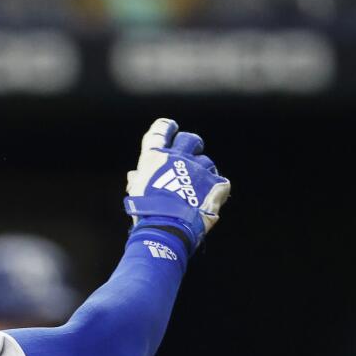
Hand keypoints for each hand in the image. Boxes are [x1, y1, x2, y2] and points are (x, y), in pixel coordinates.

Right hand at [123, 118, 229, 257]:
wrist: (166, 228)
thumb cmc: (145, 212)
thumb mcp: (136, 195)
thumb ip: (138, 182)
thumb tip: (135, 176)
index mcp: (155, 158)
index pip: (160, 131)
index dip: (165, 127)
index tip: (170, 127)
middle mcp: (178, 158)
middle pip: (189, 140)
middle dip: (191, 144)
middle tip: (191, 154)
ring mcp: (198, 170)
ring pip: (206, 163)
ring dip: (203, 172)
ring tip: (198, 188)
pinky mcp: (215, 184)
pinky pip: (221, 183)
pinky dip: (217, 190)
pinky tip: (211, 199)